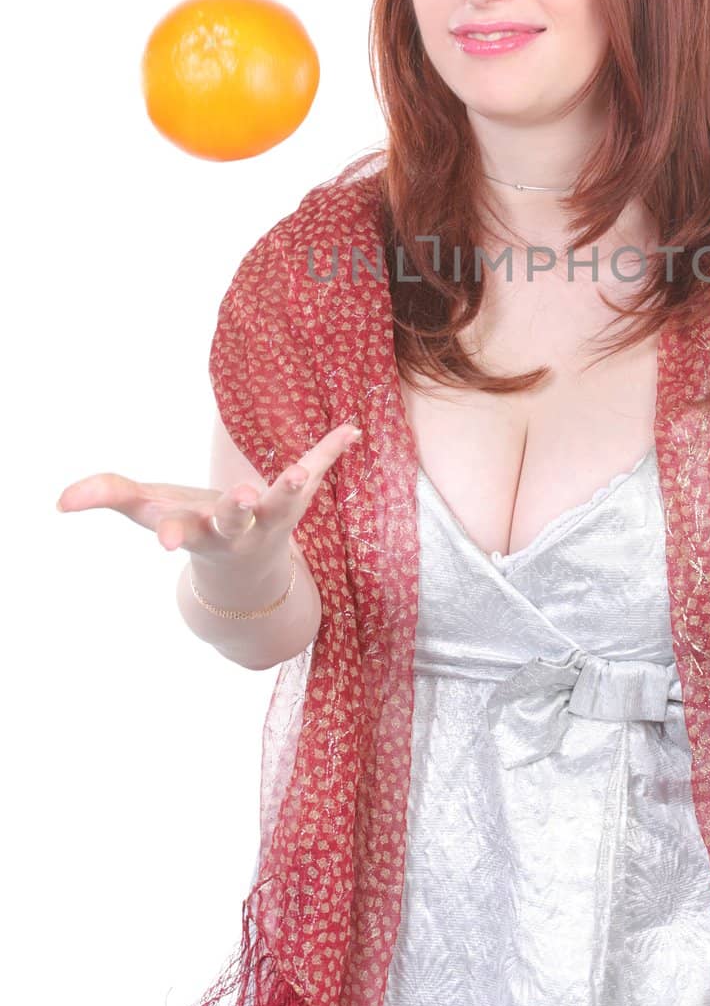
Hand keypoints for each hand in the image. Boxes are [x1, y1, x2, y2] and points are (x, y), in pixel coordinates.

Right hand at [56, 421, 361, 566]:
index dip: (174, 534)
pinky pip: (314, 470)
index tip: (167, 541)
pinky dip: (331, 450)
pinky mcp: (295, 501)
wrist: (244, 575)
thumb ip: (105, 497)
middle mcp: (236, 529)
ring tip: (304, 472)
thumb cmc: (189, 530)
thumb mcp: (146, 512)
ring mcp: (270, 518)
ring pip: (283, 506)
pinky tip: (351, 430)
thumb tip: (61, 499)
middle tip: (243, 496)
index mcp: (197, 531)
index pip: (181, 532)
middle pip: (235, 521)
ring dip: (292, 488)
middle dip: (237, 509)